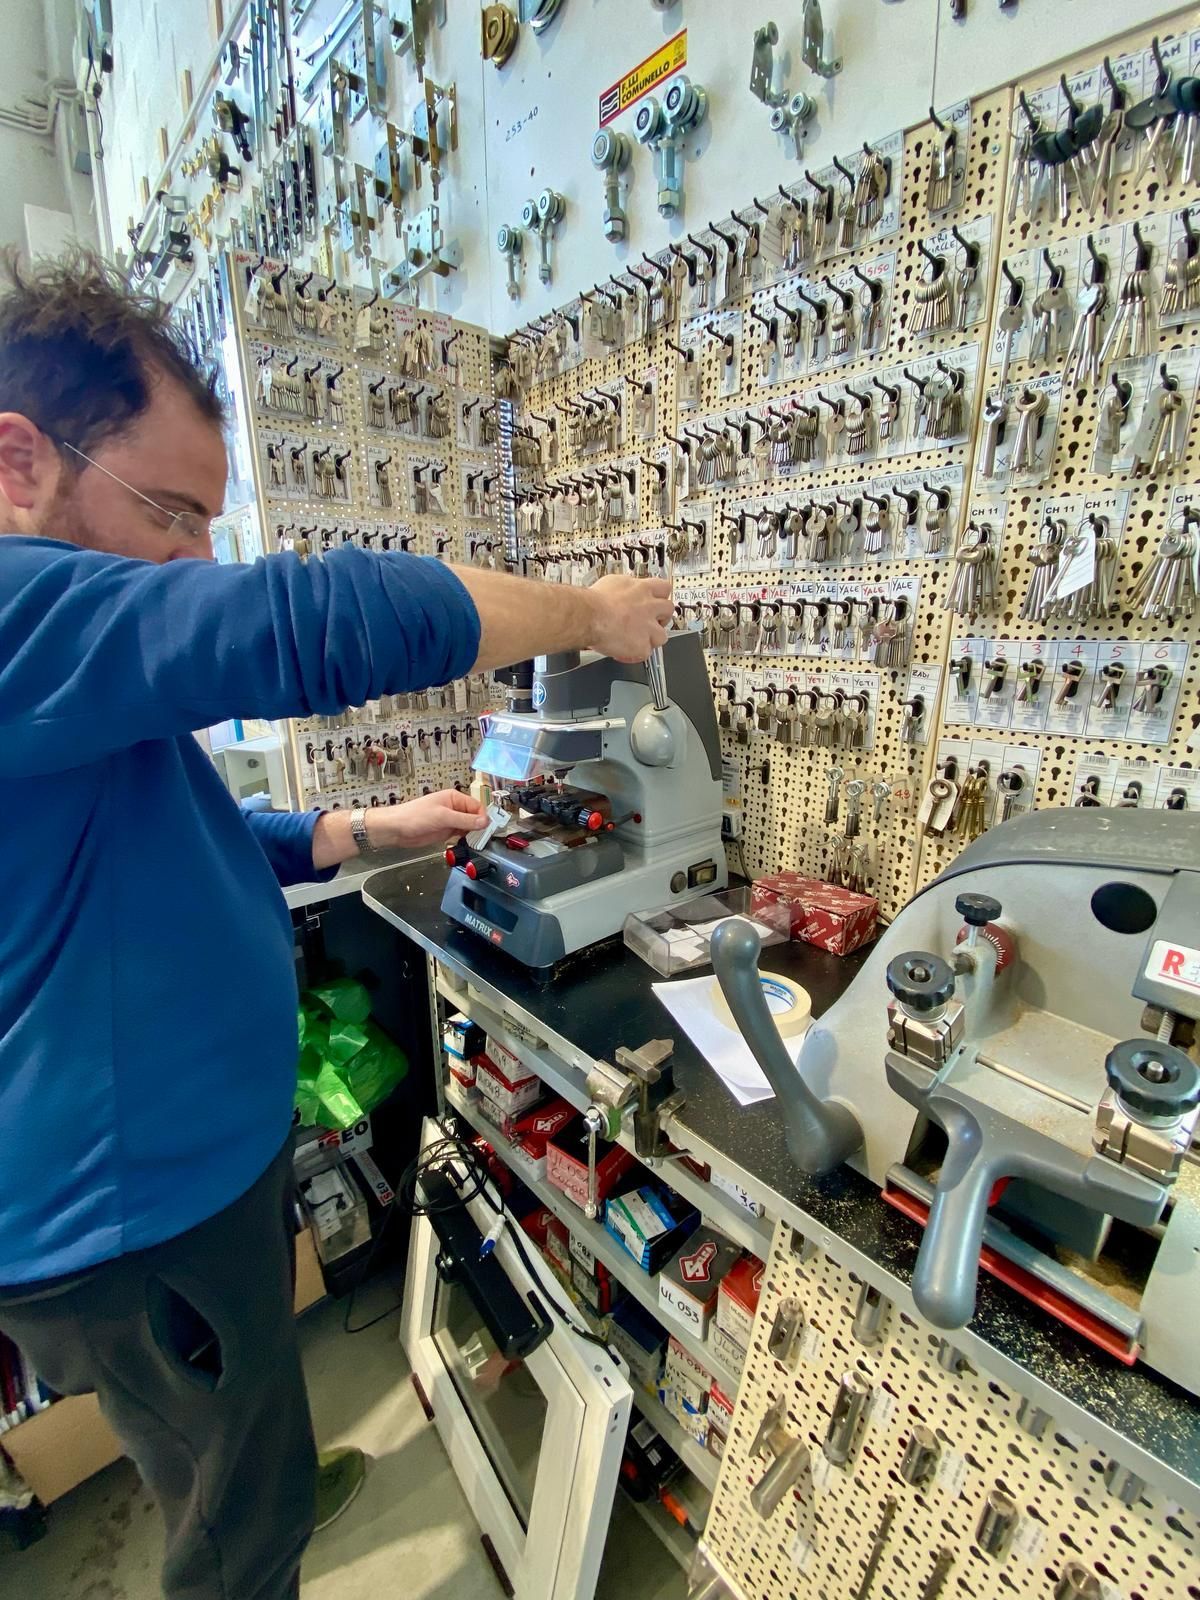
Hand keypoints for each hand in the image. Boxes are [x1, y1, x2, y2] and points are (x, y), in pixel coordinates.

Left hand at [369, 789, 487, 849]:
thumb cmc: (413, 816)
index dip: (483, 817)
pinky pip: (461, 835)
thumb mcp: (442, 817)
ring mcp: (450, 820)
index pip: (476, 806)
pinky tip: (467, 845)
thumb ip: (465, 820)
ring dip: (473, 835)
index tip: (487, 828)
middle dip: (480, 827)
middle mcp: (454, 808)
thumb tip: (484, 821)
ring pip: (469, 827)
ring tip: (476, 843)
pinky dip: (466, 840)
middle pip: (475, 817)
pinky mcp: (445, 832)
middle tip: (483, 838)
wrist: (396, 829)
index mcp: (454, 798)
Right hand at [586, 574, 672, 662]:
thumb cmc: (593, 601)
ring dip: (652, 638)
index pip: (664, 588)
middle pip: (669, 610)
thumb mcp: (611, 583)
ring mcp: (648, 627)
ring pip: (663, 635)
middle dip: (662, 617)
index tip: (657, 600)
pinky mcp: (642, 645)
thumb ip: (624, 588)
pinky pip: (646, 653)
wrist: (588, 616)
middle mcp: (649, 606)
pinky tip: (626, 651)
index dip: (660, 596)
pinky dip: (636, 654)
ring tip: (638, 640)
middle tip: (651, 621)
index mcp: (642, 588)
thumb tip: (623, 590)